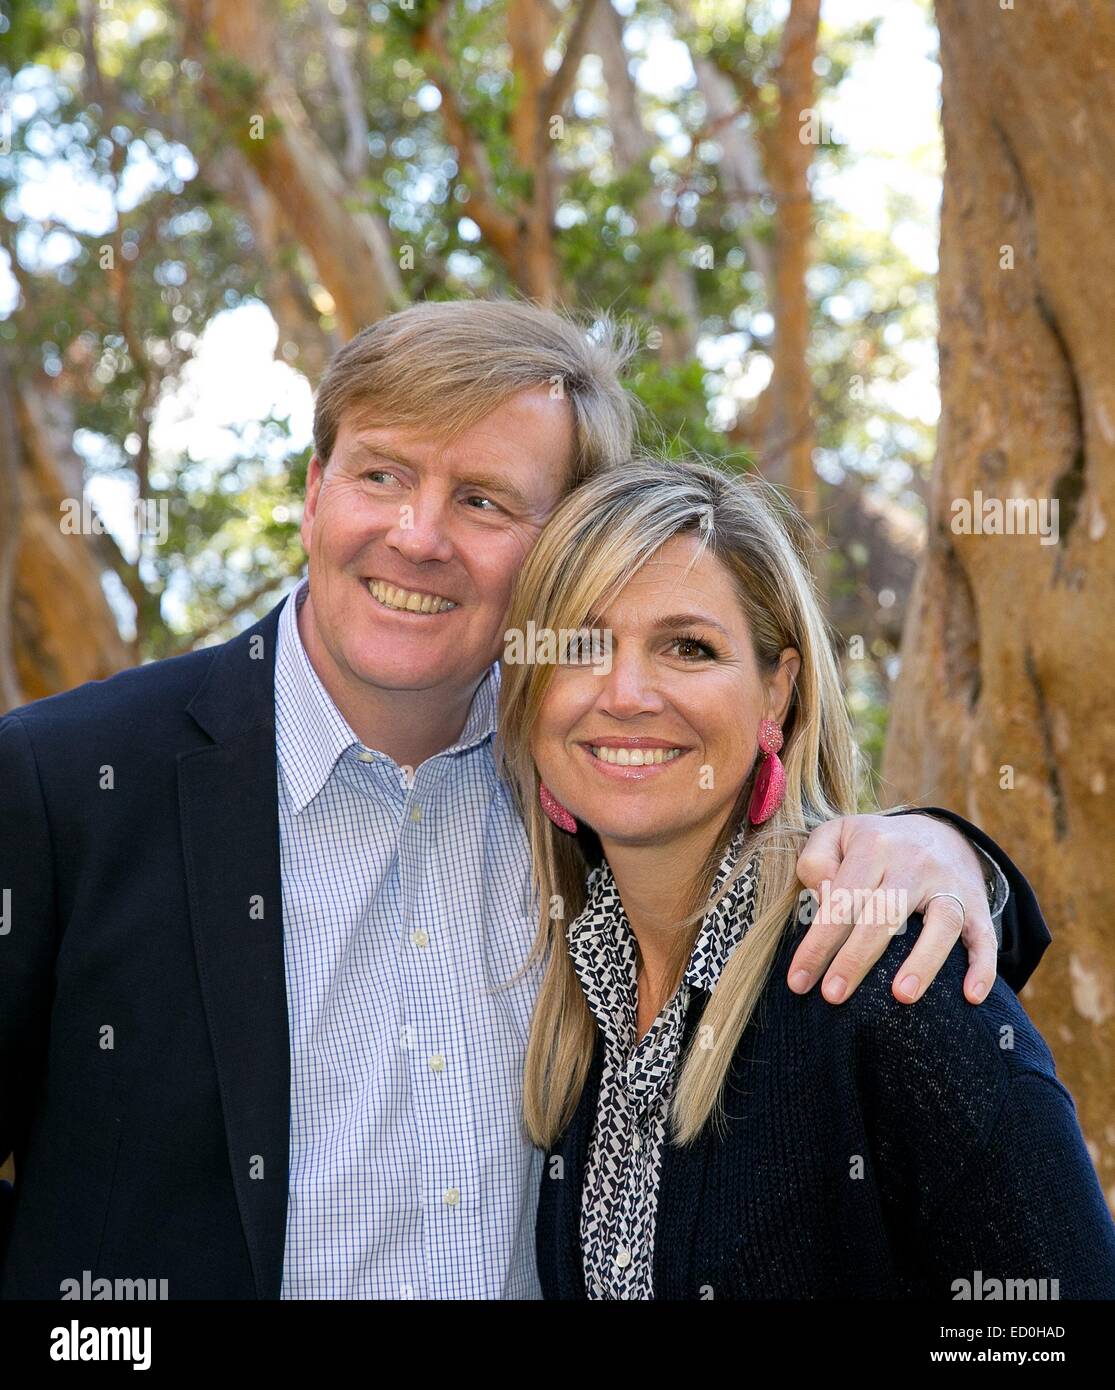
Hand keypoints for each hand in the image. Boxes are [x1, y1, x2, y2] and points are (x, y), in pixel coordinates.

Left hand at [788, 812, 996, 1006]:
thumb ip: (815, 861)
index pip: (841, 899)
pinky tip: (971, 996)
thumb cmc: (873, 845)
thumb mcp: (837, 835)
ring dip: (924, 961)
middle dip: (856, 958)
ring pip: (941, 922)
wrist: (938, 831)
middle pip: (885, 913)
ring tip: (902, 997)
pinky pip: (984, 935)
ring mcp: (949, 883)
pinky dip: (982, 965)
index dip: (818, 943)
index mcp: (874, 846)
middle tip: (833, 996)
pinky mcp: (977, 904)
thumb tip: (822, 901)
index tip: (798, 982)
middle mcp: (914, 862)